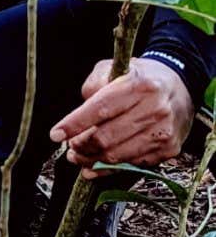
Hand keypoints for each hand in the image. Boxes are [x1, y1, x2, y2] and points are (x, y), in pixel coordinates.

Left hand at [50, 57, 194, 178]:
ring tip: (77, 156)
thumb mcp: (114, 68)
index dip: (74, 124)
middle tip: (69, 146)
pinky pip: (131, 165)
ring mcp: (163, 132)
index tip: (55, 134)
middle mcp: (155, 110)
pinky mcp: (169, 149)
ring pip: (116, 156)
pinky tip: (94, 166)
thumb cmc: (138, 79)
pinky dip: (108, 169)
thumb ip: (93, 84)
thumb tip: (79, 111)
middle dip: (80, 146)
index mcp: (139, 86)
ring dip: (90, 160)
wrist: (180, 88)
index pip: (100, 109)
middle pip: (106, 138)